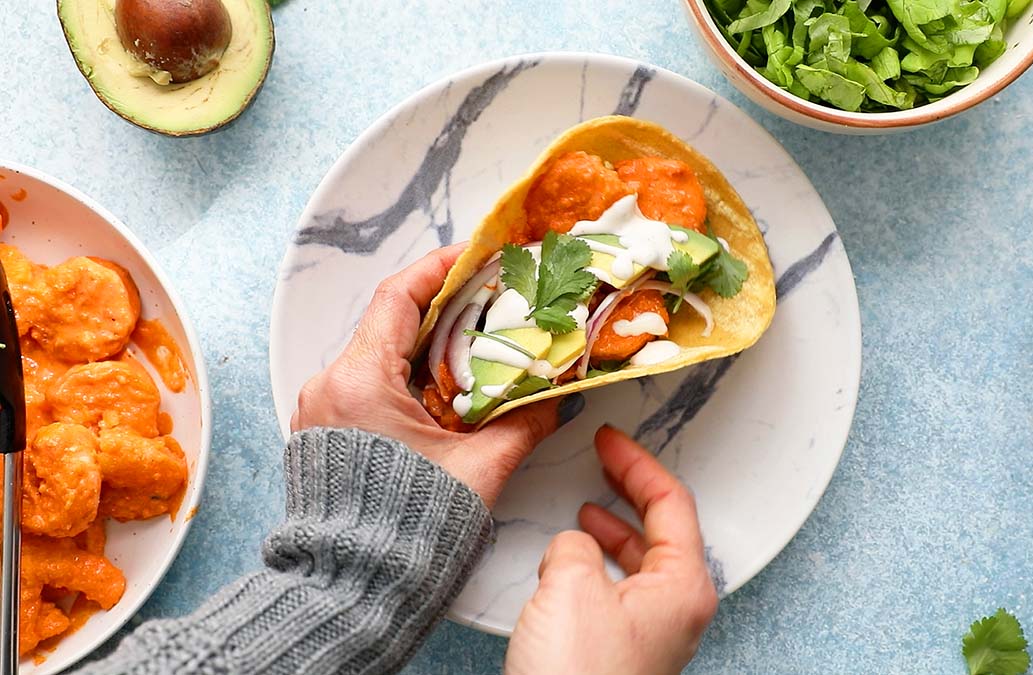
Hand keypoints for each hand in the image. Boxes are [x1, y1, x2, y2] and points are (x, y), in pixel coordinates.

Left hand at [291, 244, 585, 506]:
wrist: (353, 588)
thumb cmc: (409, 529)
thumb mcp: (480, 469)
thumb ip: (524, 423)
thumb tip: (558, 398)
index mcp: (359, 382)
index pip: (398, 297)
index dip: (441, 267)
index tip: (479, 253)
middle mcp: (331, 386)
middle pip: (393, 322)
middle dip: (448, 307)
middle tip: (496, 298)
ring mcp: (323, 409)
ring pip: (384, 355)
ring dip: (433, 345)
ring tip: (482, 342)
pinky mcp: (328, 433)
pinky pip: (373, 386)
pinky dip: (414, 377)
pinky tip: (452, 387)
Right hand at [505, 426, 717, 674]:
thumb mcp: (570, 587)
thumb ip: (574, 547)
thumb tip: (571, 545)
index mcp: (683, 586)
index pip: (672, 502)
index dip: (637, 463)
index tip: (610, 440)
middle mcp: (678, 609)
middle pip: (664, 528)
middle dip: (631, 491)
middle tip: (605, 460)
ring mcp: (655, 633)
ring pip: (642, 560)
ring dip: (614, 529)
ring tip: (587, 509)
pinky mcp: (627, 652)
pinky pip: (623, 589)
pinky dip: (601, 563)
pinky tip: (575, 562)